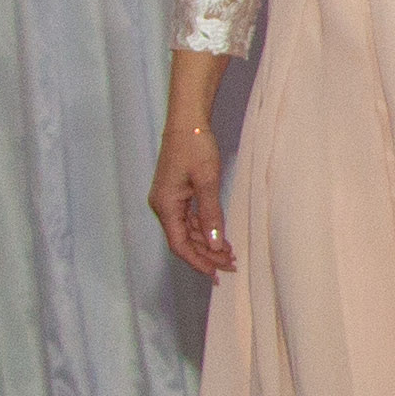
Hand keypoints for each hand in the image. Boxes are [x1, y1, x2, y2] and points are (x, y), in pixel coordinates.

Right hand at [149, 122, 232, 277]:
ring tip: (230, 255)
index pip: (179, 244)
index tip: (216, 274)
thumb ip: (211, 215)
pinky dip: (204, 230)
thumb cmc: (195, 147)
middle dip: (207, 255)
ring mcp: (169, 200)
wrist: (188, 122)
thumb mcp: (207, 181)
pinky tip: (220, 237)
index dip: (198, 261)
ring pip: (187, 232)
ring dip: (207, 244)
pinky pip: (189, 219)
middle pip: (183, 240)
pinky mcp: (176, 194)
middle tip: (231, 265)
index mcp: (165, 205)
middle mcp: (163, 206)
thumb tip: (215, 245)